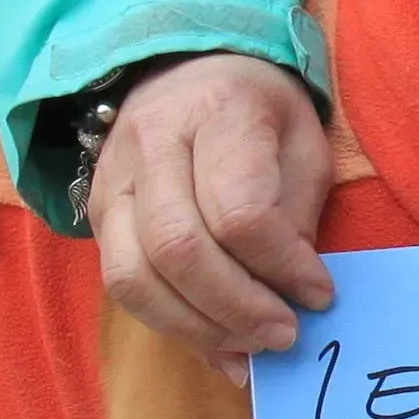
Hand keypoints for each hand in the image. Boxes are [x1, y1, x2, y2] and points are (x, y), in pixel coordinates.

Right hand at [87, 53, 336, 382]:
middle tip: (284, 333)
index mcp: (218, 112)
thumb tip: (292, 297)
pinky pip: (121, 286)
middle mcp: (152, 143)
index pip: (239, 210)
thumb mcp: (303, 144)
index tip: (320, 293)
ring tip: (250, 345)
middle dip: (237, 307)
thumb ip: (297, 216)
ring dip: (197, 327)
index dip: (281, 265)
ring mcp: (114, 181)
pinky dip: (170, 326)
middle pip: (178, 248)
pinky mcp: (99, 215)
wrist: (188, 73)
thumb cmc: (259, 113)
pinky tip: (216, 342)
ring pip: (134, 276)